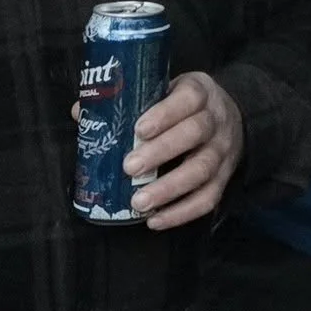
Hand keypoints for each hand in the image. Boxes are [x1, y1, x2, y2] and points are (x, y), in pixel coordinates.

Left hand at [126, 73, 243, 229]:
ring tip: (139, 202)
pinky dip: (182, 213)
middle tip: (129, 167)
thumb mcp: (165, 90)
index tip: (138, 130)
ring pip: (202, 169)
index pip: (189, 98)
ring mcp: (223, 151)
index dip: (165, 114)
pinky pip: (208, 198)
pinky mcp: (225, 177)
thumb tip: (79, 112)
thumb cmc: (185, 105)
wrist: (231, 117)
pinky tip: (156, 220)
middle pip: (194, 133)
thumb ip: (127, 101)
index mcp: (200, 92)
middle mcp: (216, 120)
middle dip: (161, 152)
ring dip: (170, 188)